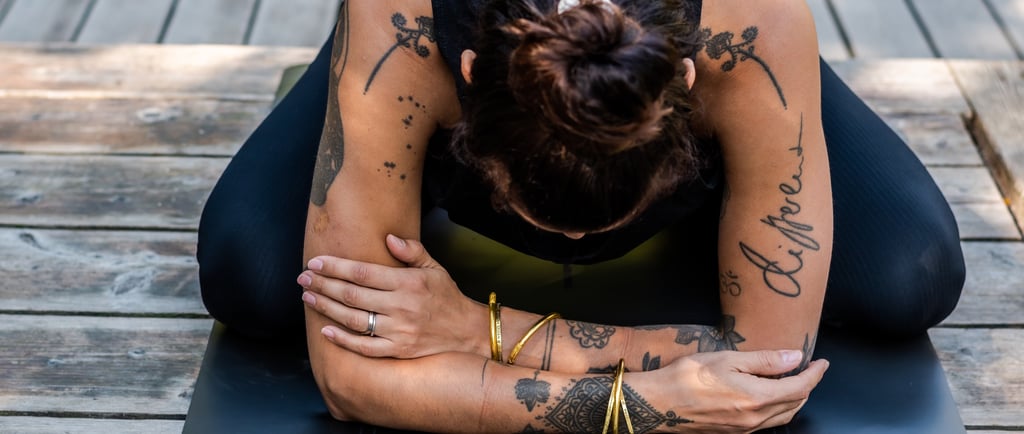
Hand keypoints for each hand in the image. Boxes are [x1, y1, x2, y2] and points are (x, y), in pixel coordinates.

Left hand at [297, 234, 484, 358]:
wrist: (467, 332)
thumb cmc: (447, 296)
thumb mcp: (434, 268)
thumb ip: (411, 251)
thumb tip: (388, 238)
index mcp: (407, 282)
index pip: (362, 272)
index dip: (335, 267)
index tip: (315, 263)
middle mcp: (401, 306)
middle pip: (351, 294)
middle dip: (323, 285)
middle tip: (302, 278)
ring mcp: (398, 331)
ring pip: (353, 319)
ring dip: (326, 308)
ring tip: (308, 298)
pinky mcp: (398, 350)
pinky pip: (365, 347)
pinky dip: (343, 340)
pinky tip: (326, 330)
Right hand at [645, 350, 827, 432]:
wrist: (659, 403)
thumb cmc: (687, 377)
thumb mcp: (728, 359)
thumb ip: (764, 360)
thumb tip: (794, 357)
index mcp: (757, 398)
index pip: (800, 387)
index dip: (815, 374)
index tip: (821, 363)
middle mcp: (755, 418)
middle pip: (796, 404)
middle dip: (808, 386)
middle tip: (809, 369)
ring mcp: (745, 428)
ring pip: (783, 416)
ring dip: (795, 399)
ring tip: (793, 381)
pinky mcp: (734, 432)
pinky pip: (767, 422)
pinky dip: (778, 408)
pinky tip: (769, 396)